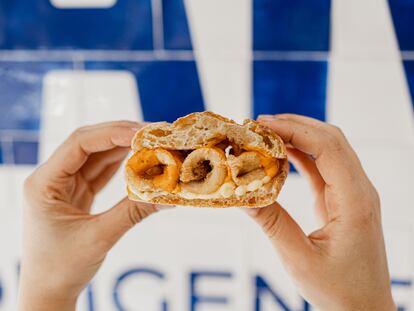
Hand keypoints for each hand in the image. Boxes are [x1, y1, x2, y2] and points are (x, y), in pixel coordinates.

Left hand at [18, 121, 163, 310]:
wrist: (49, 290)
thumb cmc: (62, 267)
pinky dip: (122, 164)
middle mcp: (52, 177)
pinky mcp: (77, 192)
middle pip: (89, 143)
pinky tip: (140, 158)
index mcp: (45, 183)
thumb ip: (133, 212)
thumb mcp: (99, 237)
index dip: (112, 134)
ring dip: (124, 147)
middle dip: (122, 135)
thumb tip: (168, 196)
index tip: (143, 133)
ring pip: (97, 155)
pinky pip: (101, 171)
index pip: (79, 144)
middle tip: (154, 133)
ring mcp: (65, 184)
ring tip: (152, 142)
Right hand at [247, 114, 394, 310]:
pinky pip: (322, 166)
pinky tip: (279, 152)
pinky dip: (300, 154)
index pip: (329, 148)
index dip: (295, 130)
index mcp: (355, 201)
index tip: (263, 125)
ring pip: (328, 148)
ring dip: (297, 136)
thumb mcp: (299, 259)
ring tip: (265, 133)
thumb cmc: (339, 290)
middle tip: (259, 124)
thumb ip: (272, 224)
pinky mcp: (341, 199)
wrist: (364, 307)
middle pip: (331, 139)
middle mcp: (358, 190)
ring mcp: (352, 192)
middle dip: (295, 125)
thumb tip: (240, 195)